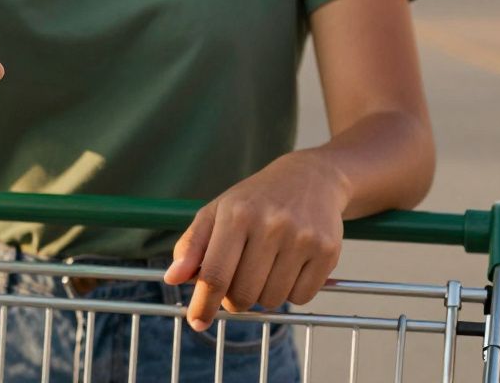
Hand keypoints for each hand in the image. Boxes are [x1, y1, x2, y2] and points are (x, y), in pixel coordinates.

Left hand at [162, 151, 349, 330]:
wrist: (311, 178)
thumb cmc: (254, 200)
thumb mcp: (216, 212)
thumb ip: (192, 246)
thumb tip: (171, 278)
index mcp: (236, 214)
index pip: (215, 274)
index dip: (203, 304)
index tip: (196, 321)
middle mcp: (271, 224)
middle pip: (242, 293)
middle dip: (234, 299)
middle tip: (236, 284)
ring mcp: (302, 238)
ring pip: (272, 300)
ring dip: (262, 295)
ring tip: (264, 268)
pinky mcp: (328, 251)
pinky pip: (300, 298)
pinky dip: (290, 292)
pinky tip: (288, 267)